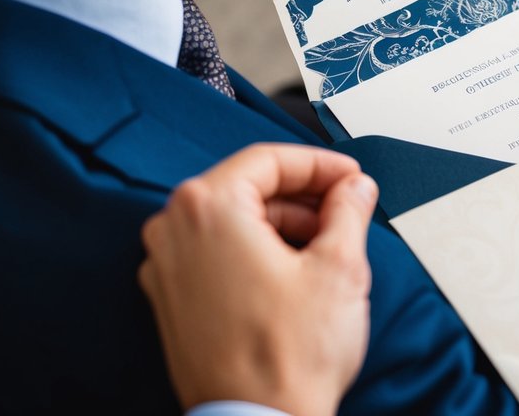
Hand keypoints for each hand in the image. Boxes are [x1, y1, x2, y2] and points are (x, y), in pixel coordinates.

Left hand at [139, 144, 377, 415]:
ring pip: (231, 221)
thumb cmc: (284, 359)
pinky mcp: (170, 301)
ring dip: (280, 223)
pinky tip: (294, 272)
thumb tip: (353, 189)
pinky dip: (254, 250)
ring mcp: (165, 268)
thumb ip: (349, 211)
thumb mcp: (338, 267)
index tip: (348, 176)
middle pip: (246, 188)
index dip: (319, 164)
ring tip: (326, 245)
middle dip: (301, 195)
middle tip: (345, 207)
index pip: (269, 159)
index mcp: (207, 208)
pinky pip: (215, 253)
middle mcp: (172, 231)